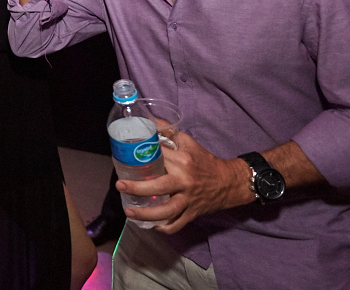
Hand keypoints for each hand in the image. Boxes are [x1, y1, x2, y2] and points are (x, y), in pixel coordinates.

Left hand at [115, 130, 252, 233]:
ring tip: (129, 211)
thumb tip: (149, 120)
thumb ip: (168, 131)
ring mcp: (188, 199)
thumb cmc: (205, 161)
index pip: (157, 157)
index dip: (140, 157)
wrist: (229, 181)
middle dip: (136, 188)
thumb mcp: (188, 142)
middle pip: (158, 187)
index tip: (124, 157)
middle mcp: (185, 181)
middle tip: (120, 185)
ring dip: (145, 214)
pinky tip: (152, 225)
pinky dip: (164, 227)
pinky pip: (177, 224)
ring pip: (166, 211)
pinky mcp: (192, 213)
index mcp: (183, 160)